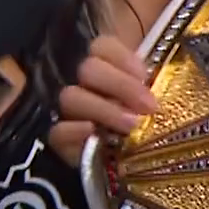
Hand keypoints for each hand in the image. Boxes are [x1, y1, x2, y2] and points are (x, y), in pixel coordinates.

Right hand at [51, 35, 157, 165]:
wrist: (124, 162)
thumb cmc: (138, 119)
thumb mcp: (146, 96)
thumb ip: (144, 82)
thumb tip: (150, 83)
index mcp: (102, 63)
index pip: (102, 46)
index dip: (124, 59)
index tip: (145, 77)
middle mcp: (78, 81)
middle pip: (89, 69)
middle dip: (121, 86)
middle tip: (148, 107)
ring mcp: (65, 109)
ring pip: (72, 97)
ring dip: (105, 110)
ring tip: (131, 125)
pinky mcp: (59, 139)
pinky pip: (57, 131)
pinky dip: (74, 130)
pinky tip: (92, 131)